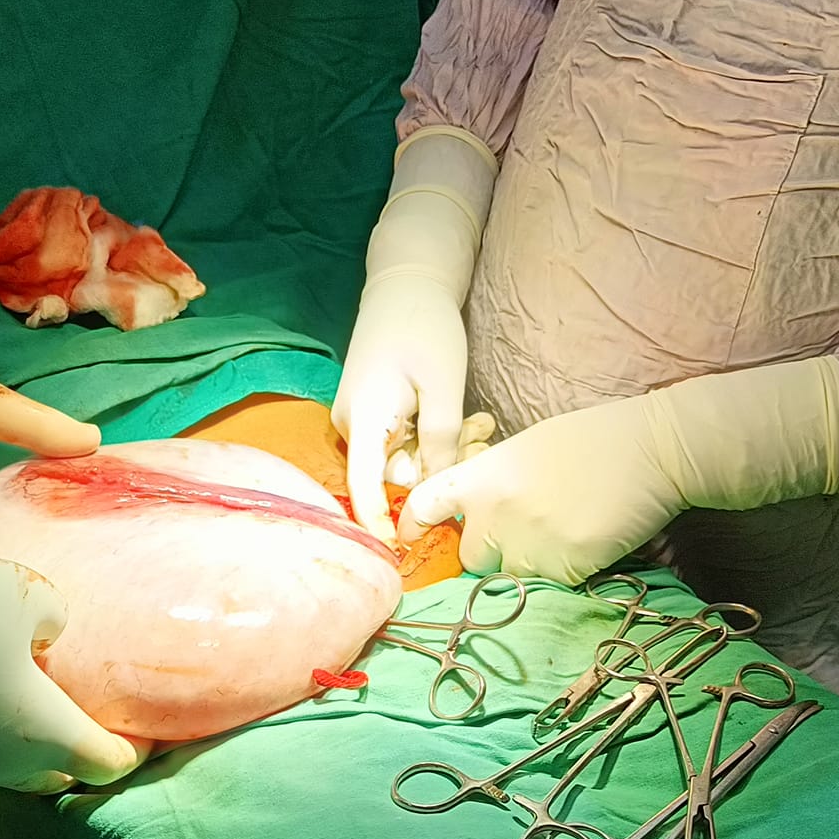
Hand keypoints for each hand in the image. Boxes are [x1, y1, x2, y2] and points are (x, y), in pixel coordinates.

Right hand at [0, 556, 149, 793]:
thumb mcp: (19, 590)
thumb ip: (53, 614)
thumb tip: (49, 635)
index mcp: (42, 734)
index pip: (109, 763)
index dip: (137, 746)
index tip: (149, 724)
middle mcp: (0, 766)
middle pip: (59, 771)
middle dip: (81, 746)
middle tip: (91, 707)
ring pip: (7, 761)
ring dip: (25, 733)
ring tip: (29, 686)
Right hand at [332, 272, 469, 541]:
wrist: (405, 285)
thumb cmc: (424, 328)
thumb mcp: (443, 385)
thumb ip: (442, 441)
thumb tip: (440, 489)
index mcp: (365, 418)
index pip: (364, 484)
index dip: (377, 520)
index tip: (394, 552)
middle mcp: (353, 426)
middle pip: (396, 474)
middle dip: (441, 466)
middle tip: (484, 437)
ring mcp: (361, 421)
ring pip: (405, 460)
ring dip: (445, 449)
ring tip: (480, 420)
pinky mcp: (374, 416)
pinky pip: (404, 443)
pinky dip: (435, 436)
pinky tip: (464, 415)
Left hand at [398, 356, 838, 583]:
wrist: (656, 450)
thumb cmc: (596, 442)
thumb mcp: (529, 450)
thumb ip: (495, 484)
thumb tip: (474, 517)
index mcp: (485, 476)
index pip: (426, 505)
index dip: (411, 528)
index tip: (408, 543)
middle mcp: (497, 512)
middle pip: (470, 560)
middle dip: (492, 557)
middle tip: (527, 539)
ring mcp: (530, 543)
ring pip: (510, 580)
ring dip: (530, 571)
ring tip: (564, 540)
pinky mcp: (565, 568)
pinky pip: (551, 589)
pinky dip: (566, 577)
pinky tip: (589, 546)